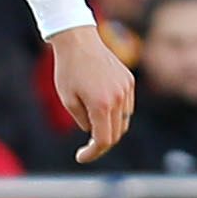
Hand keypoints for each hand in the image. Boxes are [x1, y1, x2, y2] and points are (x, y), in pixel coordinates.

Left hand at [50, 24, 135, 166]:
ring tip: (93, 126)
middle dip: (101, 143)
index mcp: (101, 105)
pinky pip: (127, 106)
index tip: (81, 157)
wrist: (78, 40)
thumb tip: (93, 131)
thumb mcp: (68, 99)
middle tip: (87, 147)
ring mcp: (126, 89)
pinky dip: (117, 114)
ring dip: (111, 128)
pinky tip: (102, 110)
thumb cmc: (68, 70)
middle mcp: (118, 98)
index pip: (103, 140)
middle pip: (116, 134)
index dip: (93, 153)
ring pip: (124, 121)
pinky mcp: (128, 81)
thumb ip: (82, 120)